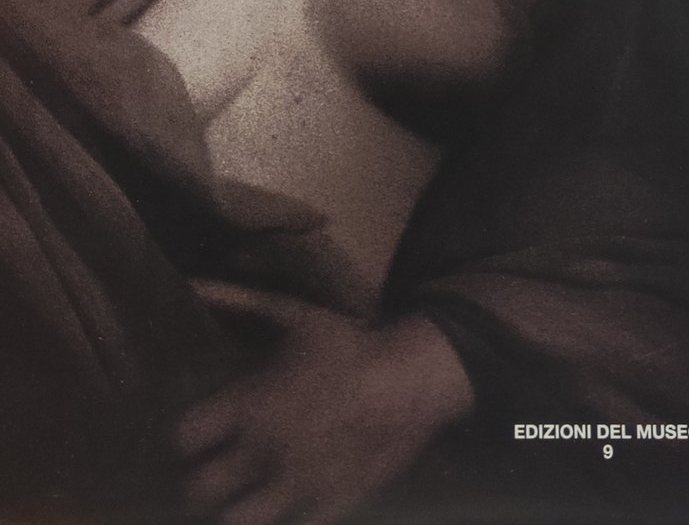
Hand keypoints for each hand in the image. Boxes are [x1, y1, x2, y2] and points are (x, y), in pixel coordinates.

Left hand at [175, 286, 473, 524]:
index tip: (197, 433)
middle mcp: (262, 451)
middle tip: (214, 467)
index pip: (186, 437)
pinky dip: (285, 515)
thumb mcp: (294, 314)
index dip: (186, 436)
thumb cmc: (348, 344)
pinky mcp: (327, 505)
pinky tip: (288, 499)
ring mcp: (294, 485)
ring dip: (233, 509)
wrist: (407, 381)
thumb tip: (195, 284)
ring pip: (238, 521)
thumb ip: (241, 301)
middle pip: (201, 488)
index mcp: (249, 405)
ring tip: (242, 494)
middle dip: (201, 479)